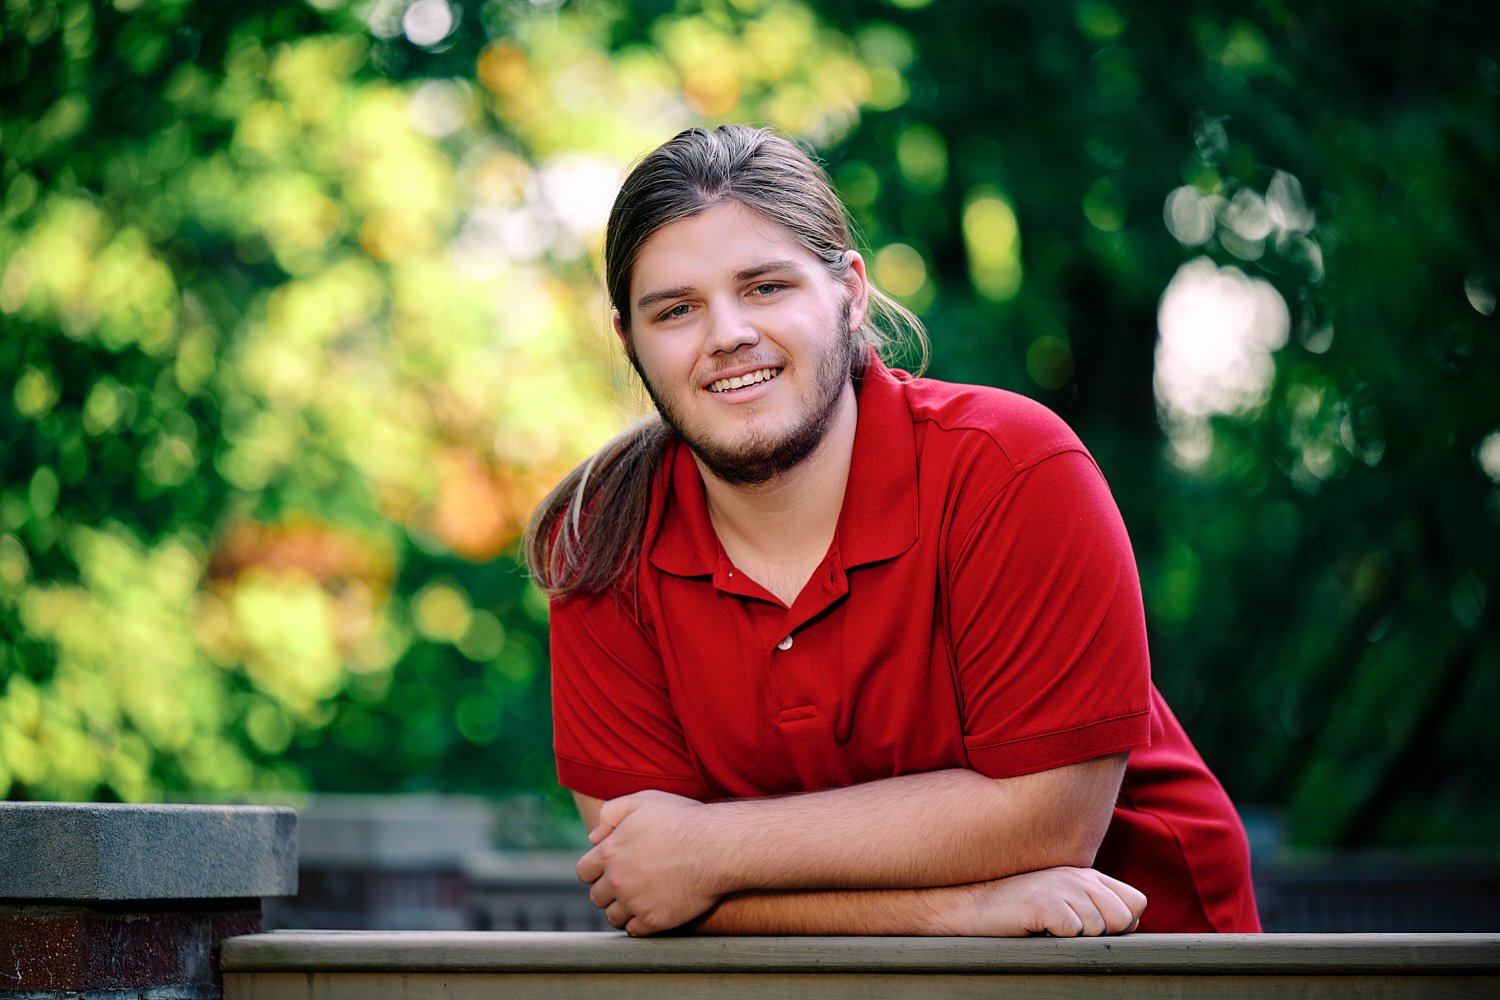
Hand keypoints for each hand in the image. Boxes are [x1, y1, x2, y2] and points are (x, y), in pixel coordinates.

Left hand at [575, 790, 727, 935]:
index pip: (584, 872)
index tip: (610, 868)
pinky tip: (650, 910)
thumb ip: (611, 813)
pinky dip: (638, 923)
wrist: (716, 846)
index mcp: (611, 852)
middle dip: (608, 890)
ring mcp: (636, 902)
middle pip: (597, 896)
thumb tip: (593, 837)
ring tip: (638, 898)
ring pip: (613, 916)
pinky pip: (634, 931)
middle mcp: (618, 880)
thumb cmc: (683, 819)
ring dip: (621, 909)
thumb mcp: (643, 801)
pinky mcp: (655, 920)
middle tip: (627, 882)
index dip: (596, 870)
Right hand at [953, 867, 1145, 936]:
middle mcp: (1080, 876)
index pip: (1137, 902)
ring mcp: (1063, 887)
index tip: (1093, 928)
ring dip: (1076, 938)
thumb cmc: (1018, 907)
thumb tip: (1131, 923)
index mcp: (1087, 875)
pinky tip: (1037, 927)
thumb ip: (1096, 903)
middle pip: (1124, 919)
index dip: (1123, 923)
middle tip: (1067, 930)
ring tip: (1049, 927)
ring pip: (1099, 929)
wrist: (971, 903)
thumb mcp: (1062, 896)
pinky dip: (1058, 939)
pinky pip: (1073, 932)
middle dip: (1102, 934)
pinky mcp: (1045, 903)